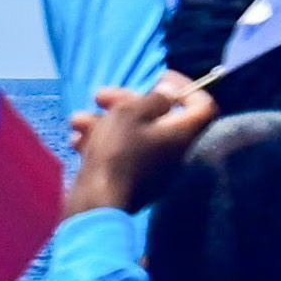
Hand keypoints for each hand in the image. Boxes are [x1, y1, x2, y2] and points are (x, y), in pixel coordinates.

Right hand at [63, 75, 215, 216]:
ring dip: (105, 122)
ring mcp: (154, 170)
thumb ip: (154, 98)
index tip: (159, 77)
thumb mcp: (131, 113)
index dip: (185, 86)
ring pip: (133, 135)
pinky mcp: (133, 181)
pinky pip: (123, 154)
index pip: (203, 106)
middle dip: (126, 102)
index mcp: (183, 135)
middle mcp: (174, 153)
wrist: (96, 202)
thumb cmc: (117, 152)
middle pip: (159, 118)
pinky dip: (102, 143)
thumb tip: (169, 94)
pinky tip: (77, 141)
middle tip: (101, 96)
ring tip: (77, 119)